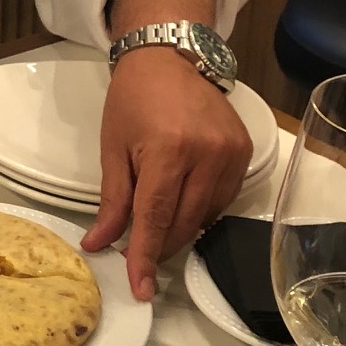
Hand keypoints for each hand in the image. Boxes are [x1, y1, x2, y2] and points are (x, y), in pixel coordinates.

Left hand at [84, 47, 252, 300]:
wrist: (170, 58)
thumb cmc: (133, 100)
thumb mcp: (113, 148)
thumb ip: (113, 201)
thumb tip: (99, 245)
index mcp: (168, 150)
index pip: (157, 217)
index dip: (146, 256)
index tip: (140, 288)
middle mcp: (207, 154)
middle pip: (185, 223)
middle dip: (161, 247)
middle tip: (140, 256)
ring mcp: (231, 153)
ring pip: (207, 217)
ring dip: (181, 230)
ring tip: (159, 224)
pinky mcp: (246, 153)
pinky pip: (223, 200)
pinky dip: (201, 211)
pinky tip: (184, 203)